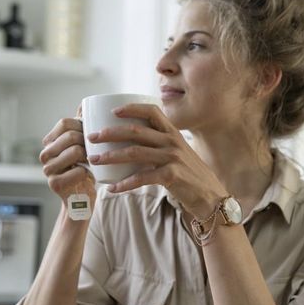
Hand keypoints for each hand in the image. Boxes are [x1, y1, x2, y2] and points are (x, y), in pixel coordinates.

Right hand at [40, 114, 95, 206]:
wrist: (81, 201)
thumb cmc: (85, 171)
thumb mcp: (84, 148)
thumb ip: (81, 128)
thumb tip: (84, 105)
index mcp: (51, 142)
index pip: (65, 122)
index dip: (82, 125)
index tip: (91, 136)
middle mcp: (45, 154)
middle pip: (70, 135)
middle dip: (87, 142)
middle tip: (95, 152)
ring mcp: (48, 169)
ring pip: (74, 151)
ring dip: (89, 157)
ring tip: (92, 163)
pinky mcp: (54, 184)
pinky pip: (79, 170)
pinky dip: (88, 172)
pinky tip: (88, 176)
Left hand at [87, 103, 226, 217]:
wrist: (211, 196)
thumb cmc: (190, 175)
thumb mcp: (178, 153)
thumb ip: (160, 145)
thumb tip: (132, 142)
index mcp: (173, 133)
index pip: (151, 111)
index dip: (131, 108)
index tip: (112, 111)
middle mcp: (172, 142)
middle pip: (136, 131)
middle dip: (110, 133)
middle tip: (92, 137)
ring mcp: (172, 158)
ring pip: (134, 153)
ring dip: (111, 156)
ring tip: (95, 160)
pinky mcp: (171, 176)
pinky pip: (142, 178)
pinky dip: (125, 183)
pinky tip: (112, 188)